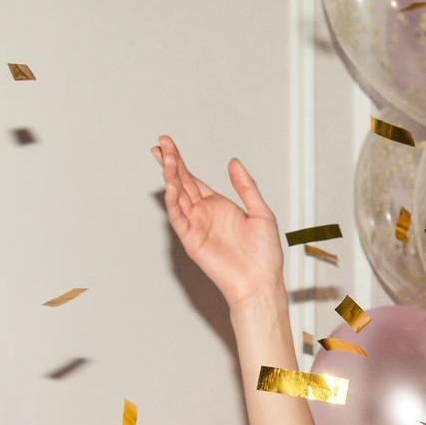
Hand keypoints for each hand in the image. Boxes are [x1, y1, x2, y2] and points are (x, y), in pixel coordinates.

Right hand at [154, 135, 284, 307]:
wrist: (261, 281)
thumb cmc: (264, 253)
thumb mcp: (261, 212)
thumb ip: (245, 186)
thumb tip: (234, 162)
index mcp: (218, 206)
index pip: (193, 179)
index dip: (180, 162)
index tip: (168, 145)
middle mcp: (204, 214)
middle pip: (182, 183)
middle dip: (170, 163)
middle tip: (161, 143)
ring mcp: (196, 226)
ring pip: (178, 197)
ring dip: (170, 177)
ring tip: (166, 158)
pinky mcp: (191, 240)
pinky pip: (178, 217)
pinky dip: (173, 201)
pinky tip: (171, 186)